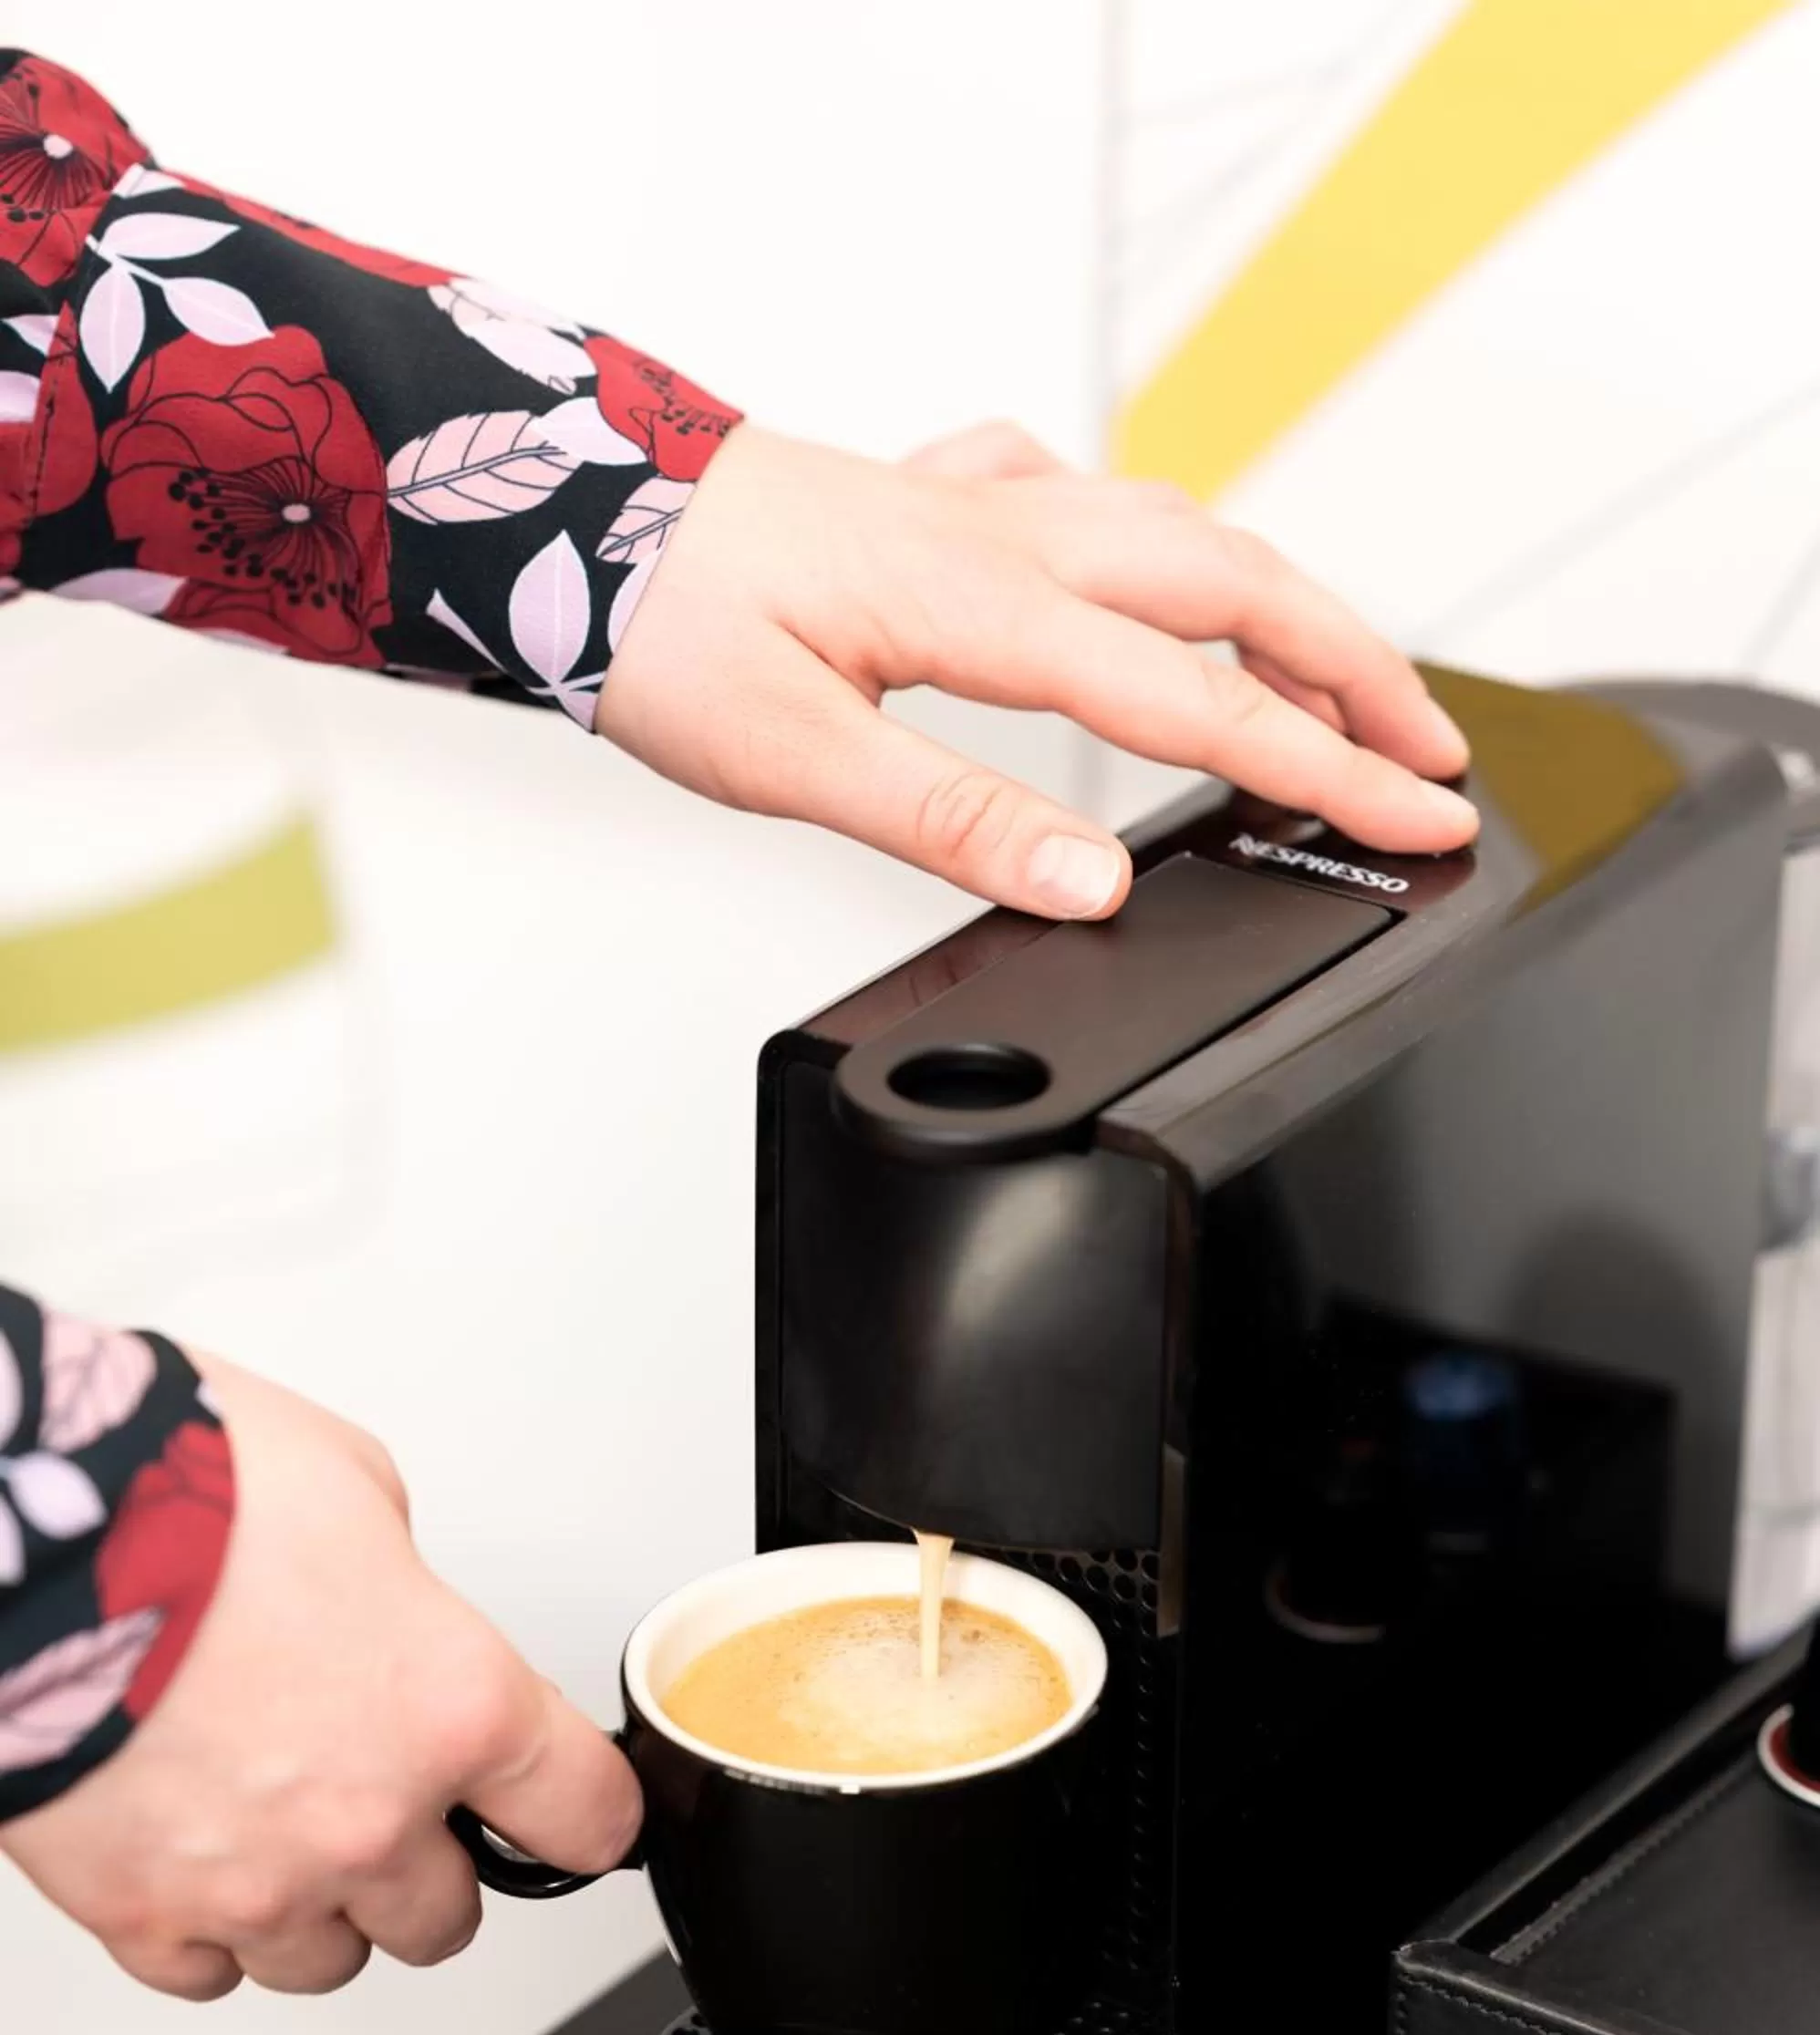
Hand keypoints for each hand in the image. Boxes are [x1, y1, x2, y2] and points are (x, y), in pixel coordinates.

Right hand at [0, 1359, 639, 1998]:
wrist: (24, 1539)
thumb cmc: (176, 1491)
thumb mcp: (353, 1487)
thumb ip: (405, 1581)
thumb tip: (396, 1607)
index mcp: (454, 1705)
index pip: (586, 1815)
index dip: (585, 1809)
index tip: (574, 1810)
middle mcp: (368, 1815)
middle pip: (450, 1916)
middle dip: (427, 1860)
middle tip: (384, 1794)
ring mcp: (256, 1882)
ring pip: (331, 1959)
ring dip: (321, 1906)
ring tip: (276, 1819)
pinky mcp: (142, 1914)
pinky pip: (210, 1973)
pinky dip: (210, 1928)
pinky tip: (198, 1854)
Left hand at [595, 418, 1476, 920]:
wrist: (553, 504)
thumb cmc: (648, 617)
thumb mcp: (795, 756)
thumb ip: (956, 819)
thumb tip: (1095, 885)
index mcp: (987, 609)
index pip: (1204, 706)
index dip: (1328, 772)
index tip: (1423, 818)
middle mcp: (1005, 537)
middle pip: (1239, 588)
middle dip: (1358, 673)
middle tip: (1433, 752)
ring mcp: (976, 506)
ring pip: (1181, 530)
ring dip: (1283, 603)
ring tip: (1343, 679)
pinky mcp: (933, 500)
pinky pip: (1088, 501)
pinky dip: (1160, 542)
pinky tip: (1151, 572)